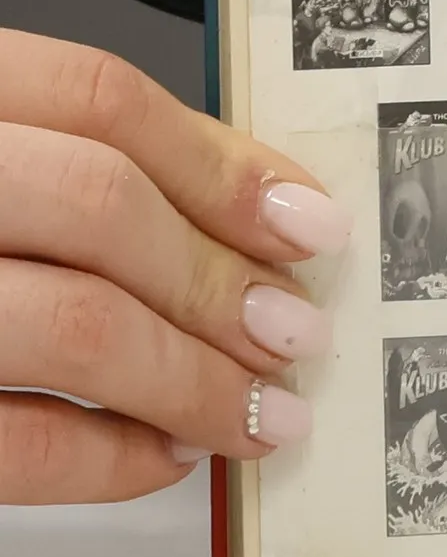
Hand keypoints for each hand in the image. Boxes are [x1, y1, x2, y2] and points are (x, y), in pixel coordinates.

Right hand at [0, 31, 348, 501]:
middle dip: (222, 280)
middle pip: (99, 205)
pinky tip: (161, 459)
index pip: (92, 95)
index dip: (221, 162)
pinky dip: (108, 460)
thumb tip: (253, 211)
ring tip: (259, 411)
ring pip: (71, 322)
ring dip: (192, 379)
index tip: (308, 224)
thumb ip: (66, 166)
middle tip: (297, 333)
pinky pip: (12, 446)